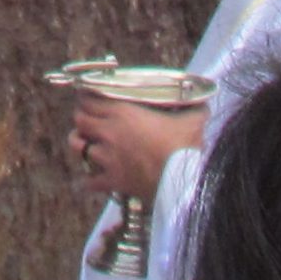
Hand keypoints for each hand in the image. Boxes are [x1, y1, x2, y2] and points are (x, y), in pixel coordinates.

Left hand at [66, 94, 204, 200]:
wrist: (182, 180)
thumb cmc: (186, 147)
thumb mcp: (192, 120)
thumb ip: (194, 109)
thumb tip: (203, 103)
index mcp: (124, 113)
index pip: (90, 99)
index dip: (87, 98)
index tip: (89, 98)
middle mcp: (110, 132)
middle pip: (79, 120)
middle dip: (81, 119)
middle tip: (89, 121)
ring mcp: (107, 157)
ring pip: (77, 147)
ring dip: (80, 145)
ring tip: (87, 145)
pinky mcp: (111, 180)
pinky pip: (89, 181)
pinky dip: (89, 181)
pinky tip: (92, 180)